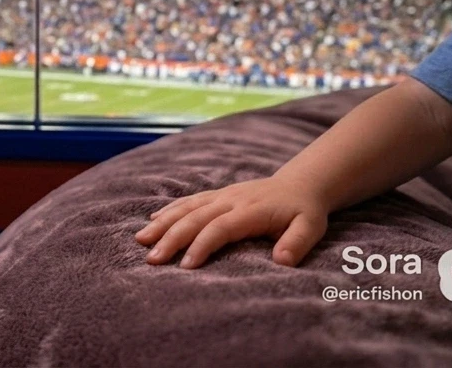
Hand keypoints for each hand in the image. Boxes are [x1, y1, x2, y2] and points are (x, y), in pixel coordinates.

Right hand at [135, 176, 328, 268]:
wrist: (301, 184)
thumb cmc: (304, 211)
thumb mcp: (311, 227)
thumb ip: (297, 242)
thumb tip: (282, 261)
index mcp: (250, 210)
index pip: (219, 228)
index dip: (201, 245)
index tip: (185, 266)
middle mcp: (230, 200)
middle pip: (195, 218)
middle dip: (171, 238)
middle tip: (152, 259)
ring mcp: (221, 196)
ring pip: (186, 208)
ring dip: (162, 223)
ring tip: (141, 239)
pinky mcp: (217, 195)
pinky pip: (189, 201)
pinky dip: (170, 210)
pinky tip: (152, 219)